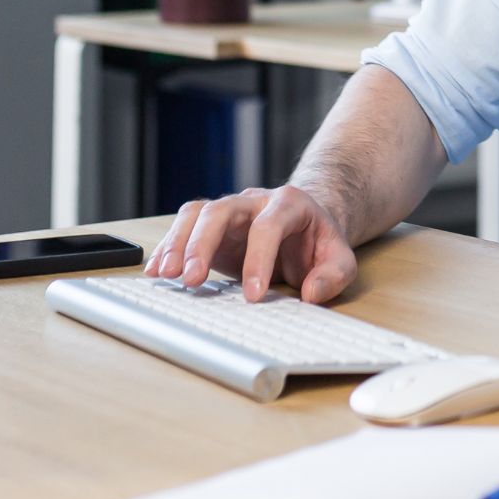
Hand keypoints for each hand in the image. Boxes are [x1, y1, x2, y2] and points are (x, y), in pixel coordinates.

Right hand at [144, 183, 357, 303]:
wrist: (307, 226)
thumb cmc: (319, 243)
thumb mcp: (341, 259)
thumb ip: (334, 274)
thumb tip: (311, 292)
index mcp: (289, 204)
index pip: (268, 226)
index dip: (258, 259)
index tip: (252, 296)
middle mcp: (254, 202)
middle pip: (222, 211)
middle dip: (203, 244)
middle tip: (190, 279)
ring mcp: (230, 212)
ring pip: (197, 213)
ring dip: (178, 243)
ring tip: (164, 275)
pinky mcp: (212, 228)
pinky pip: (185, 226)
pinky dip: (168, 247)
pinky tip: (157, 271)